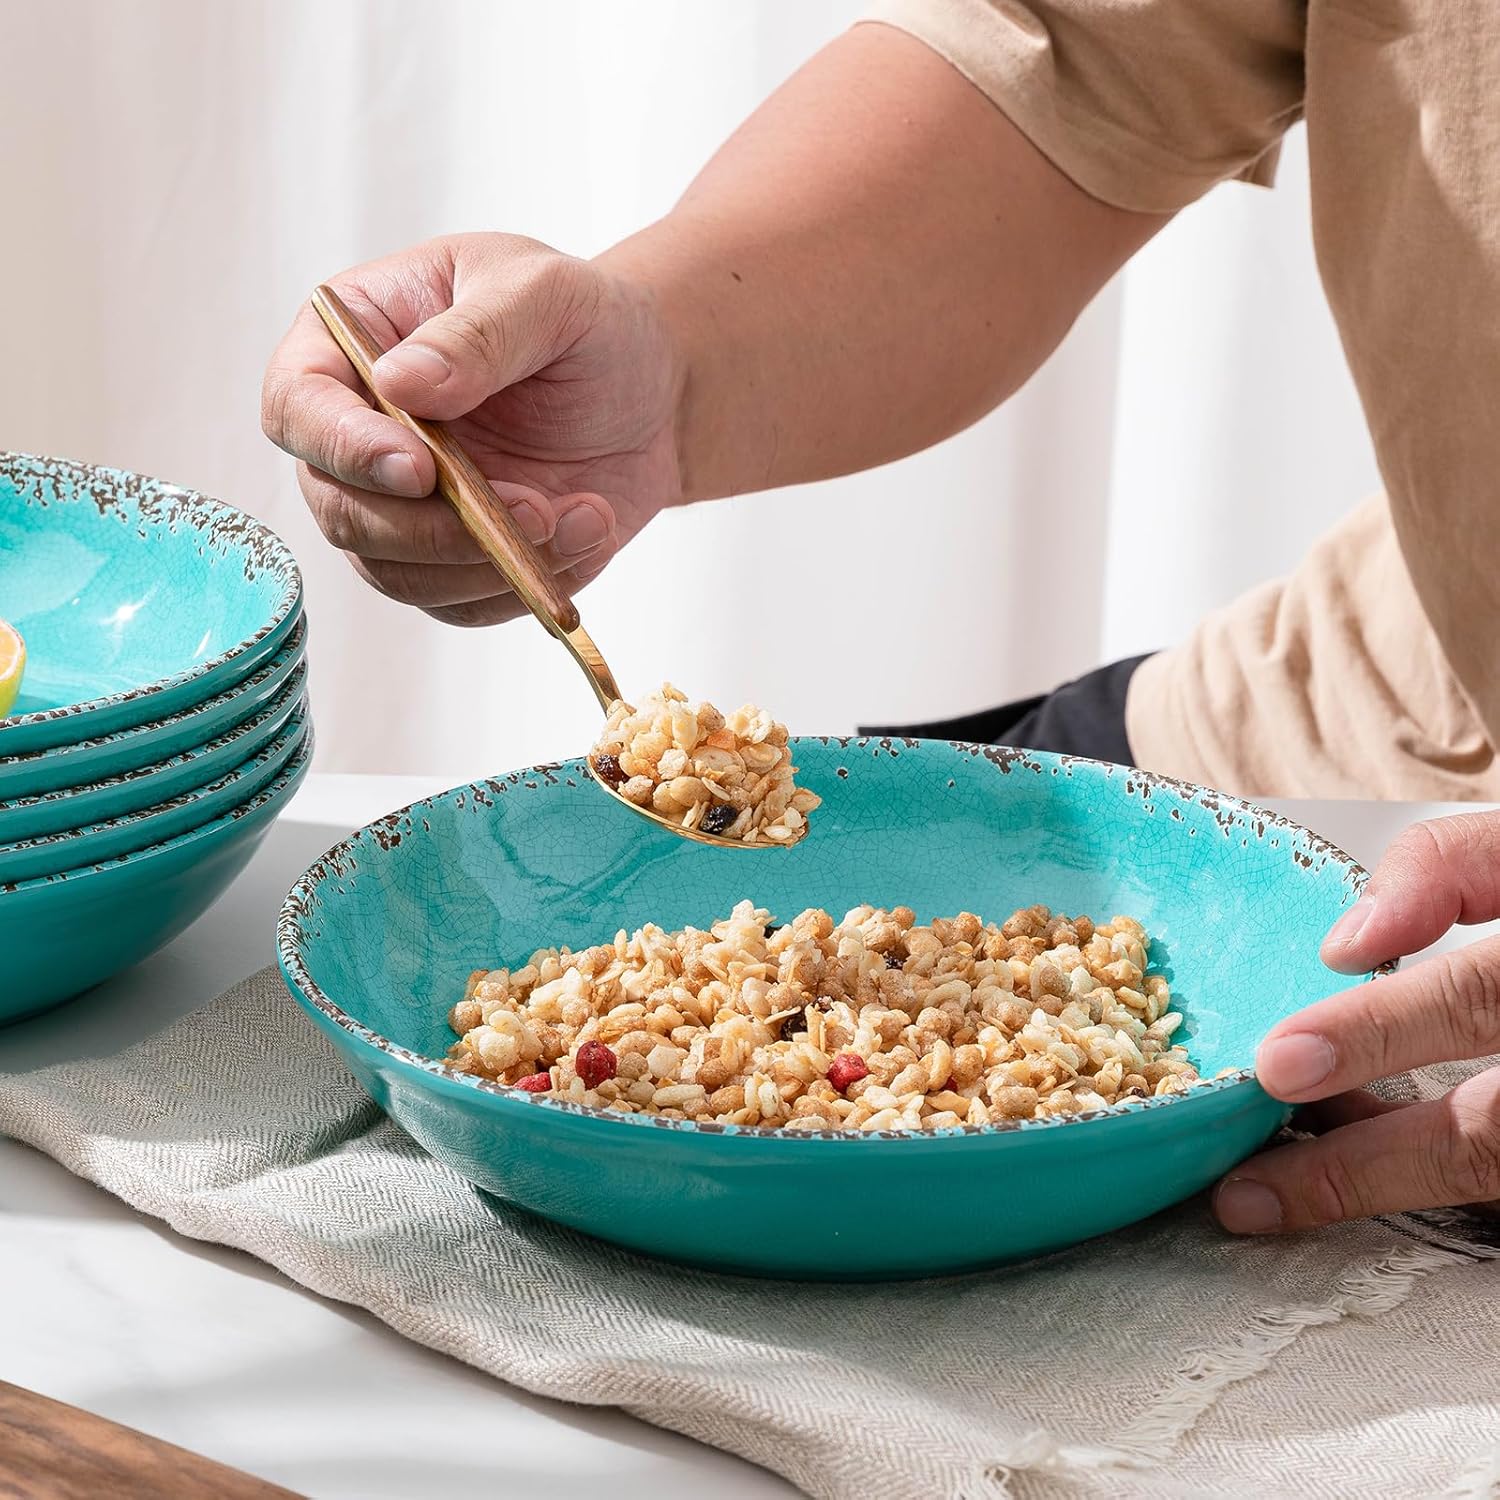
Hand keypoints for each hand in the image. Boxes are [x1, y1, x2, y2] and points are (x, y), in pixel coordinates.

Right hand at [261, 233, 680, 625]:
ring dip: (490, 562)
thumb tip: (398, 383)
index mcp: (353, 342)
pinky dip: (525, 585)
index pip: (298, 406)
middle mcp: (361, 432)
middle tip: (533, 508)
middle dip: (433, 530)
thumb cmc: (585, 322)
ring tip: (583, 513)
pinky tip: (589, 530)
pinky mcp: (453, 561)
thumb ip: (476, 334)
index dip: (343, 448)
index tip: (420, 468)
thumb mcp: (545, 294)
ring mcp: (402, 507)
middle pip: (341, 510)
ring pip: (398, 573)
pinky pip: (462, 604)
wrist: (651, 391)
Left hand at [1214, 813, 1499, 1233]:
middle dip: (1360, 1170)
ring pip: (1493, 1170)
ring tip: (1275, 1191)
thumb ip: (1450, 867)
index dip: (1379, 1032)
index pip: (1480, 999)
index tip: (1278, 1062)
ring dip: (1383, 1183)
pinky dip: (1430, 1173)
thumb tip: (1347, 943)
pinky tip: (1355, 1158)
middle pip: (1487, 1140)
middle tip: (1247, 1194)